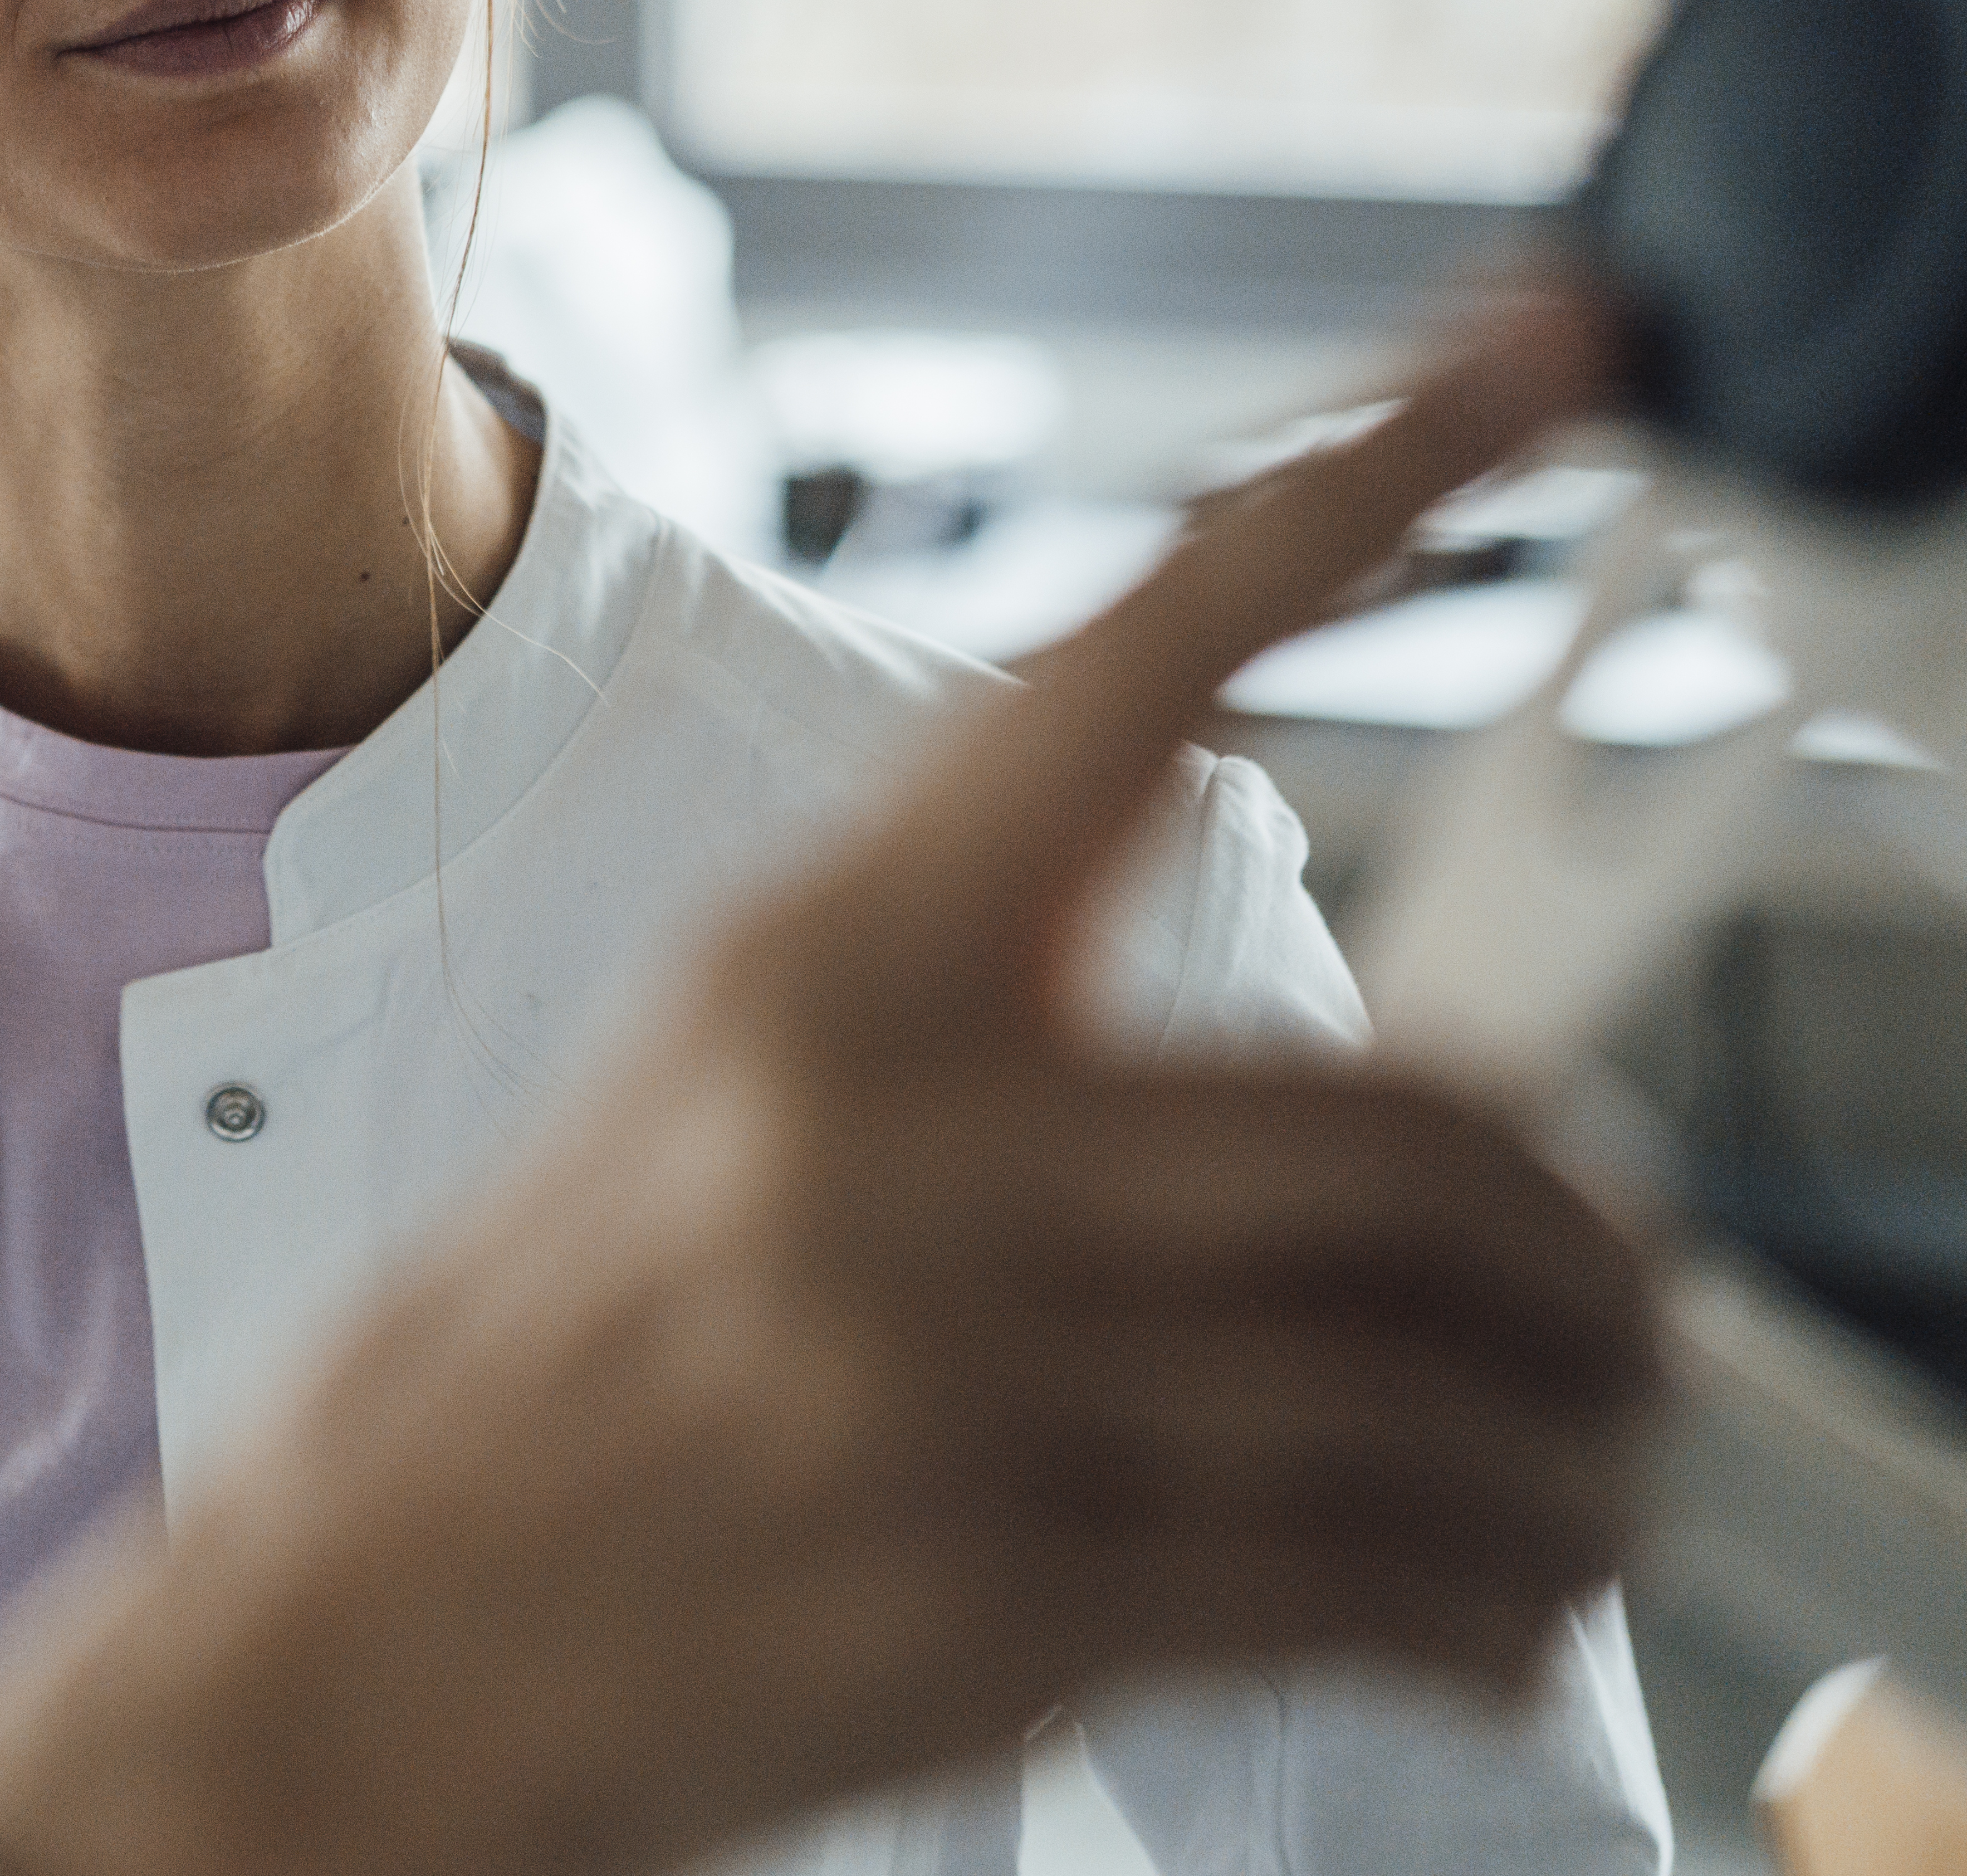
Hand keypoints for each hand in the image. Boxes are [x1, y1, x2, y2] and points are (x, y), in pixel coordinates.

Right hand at [0, 296, 1664, 1875]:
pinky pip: (1384, 1584)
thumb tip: (1290, 1038)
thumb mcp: (716, 1098)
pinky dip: (1493, 1617)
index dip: (1371, 482)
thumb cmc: (548, 1372)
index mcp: (819, 967)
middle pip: (1419, 1134)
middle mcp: (891, 1133)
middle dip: (1588, 1250)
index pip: (1132, 665)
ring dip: (1575, 1458)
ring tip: (1570, 1484)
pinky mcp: (1003, 1586)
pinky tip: (1473, 1619)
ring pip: (1447, 1384)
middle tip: (1614, 1306)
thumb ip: (972, 1021)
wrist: (352, 1634)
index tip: (1553, 332)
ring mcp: (948, 1363)